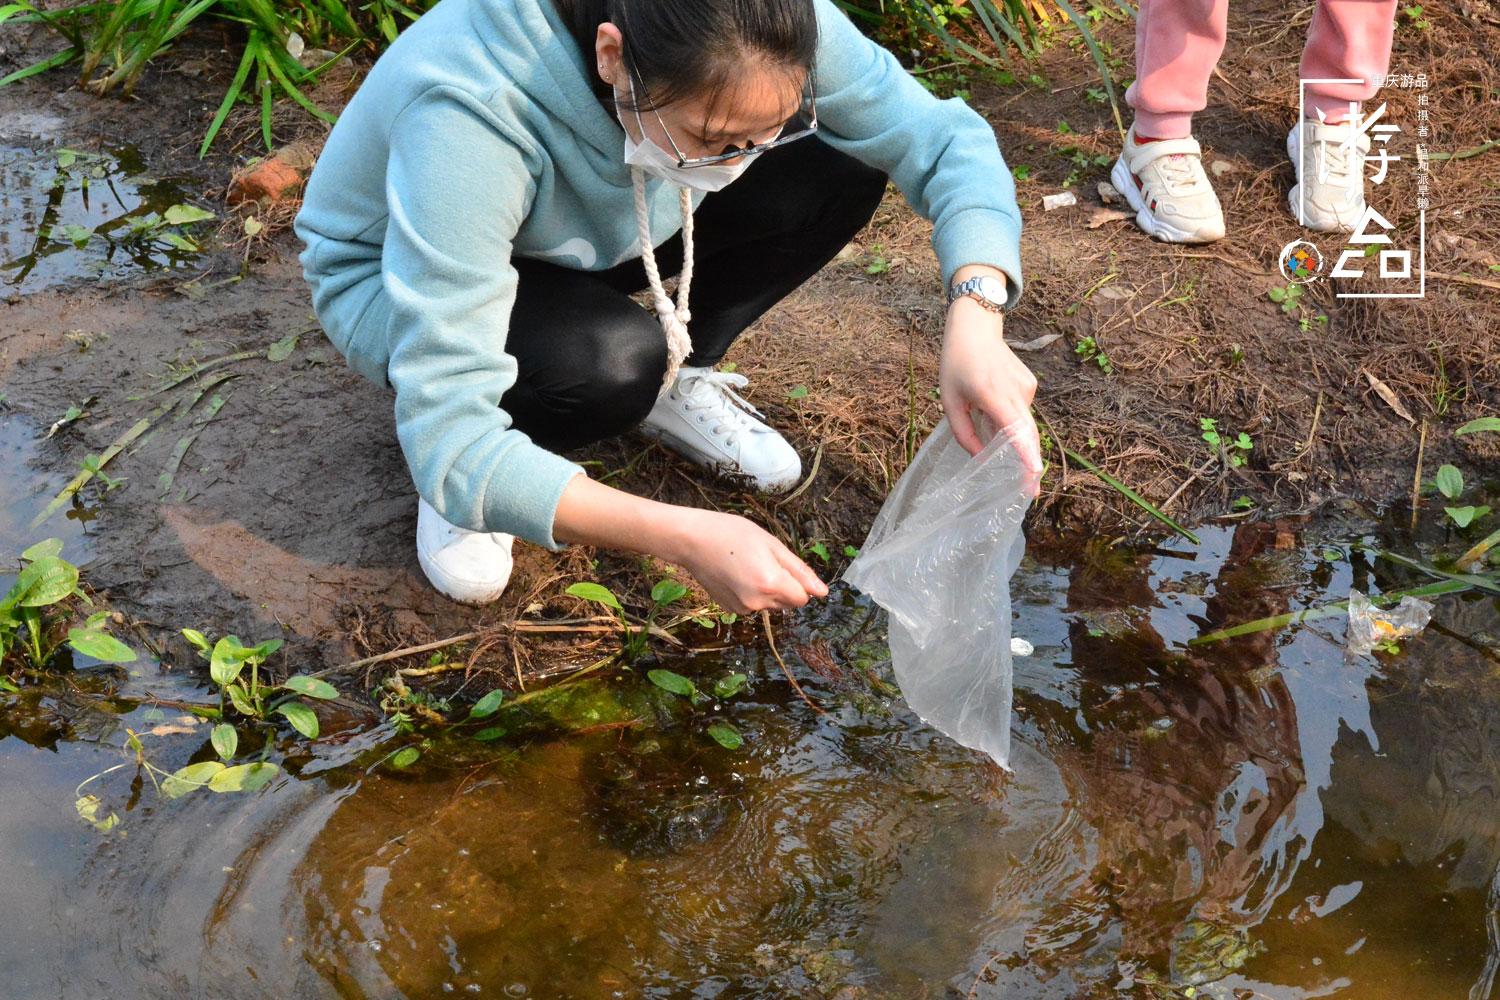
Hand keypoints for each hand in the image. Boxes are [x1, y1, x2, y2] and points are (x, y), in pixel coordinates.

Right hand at [664, 508, 827, 613]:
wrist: (692, 541)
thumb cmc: (733, 534)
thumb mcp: (771, 544)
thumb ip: (799, 570)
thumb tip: (823, 592)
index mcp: (771, 584)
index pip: (803, 598)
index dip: (797, 582)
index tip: (780, 564)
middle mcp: (758, 602)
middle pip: (787, 603)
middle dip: (783, 586)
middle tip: (762, 560)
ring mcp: (742, 609)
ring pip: (770, 605)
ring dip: (767, 591)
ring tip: (747, 566)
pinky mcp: (730, 610)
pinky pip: (752, 605)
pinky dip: (750, 594)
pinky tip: (736, 575)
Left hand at [938, 294, 1042, 491]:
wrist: (975, 329)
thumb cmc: (956, 365)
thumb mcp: (949, 401)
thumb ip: (963, 433)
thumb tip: (979, 457)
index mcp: (992, 395)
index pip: (1015, 429)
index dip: (1025, 455)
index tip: (1034, 475)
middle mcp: (1015, 391)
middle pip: (1027, 433)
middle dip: (1029, 463)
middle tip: (1029, 490)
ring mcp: (1027, 387)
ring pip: (1023, 423)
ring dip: (1013, 434)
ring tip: (986, 418)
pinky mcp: (1030, 384)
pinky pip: (1022, 411)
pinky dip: (1012, 417)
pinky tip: (993, 403)